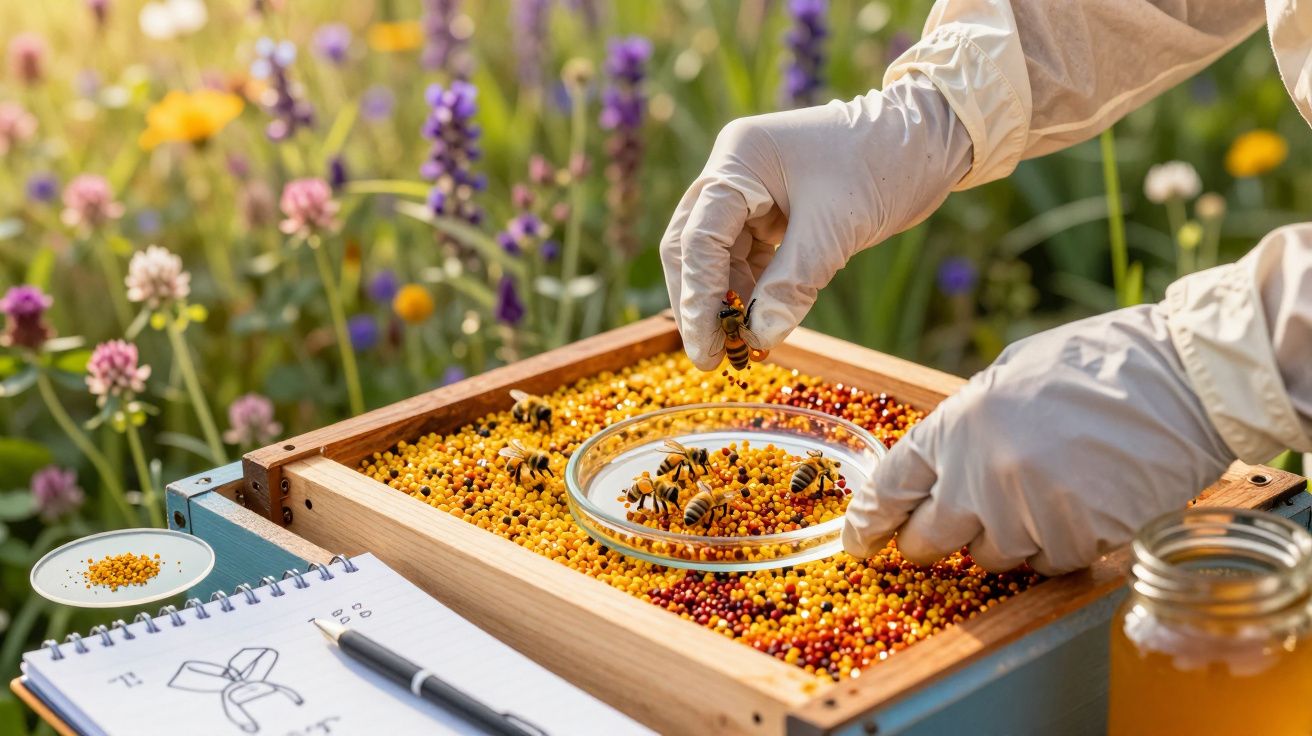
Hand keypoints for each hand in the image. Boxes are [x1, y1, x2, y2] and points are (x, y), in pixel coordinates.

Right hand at [660, 75, 971, 369]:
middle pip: (693, 245)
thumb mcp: (836, 230)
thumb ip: (791, 284)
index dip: (697, 296)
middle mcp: (733, 170)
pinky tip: (760, 323)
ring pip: (717, 256)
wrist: (929, 140)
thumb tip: (757, 337)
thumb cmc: (884, 166)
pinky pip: (746, 257)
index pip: (699, 235)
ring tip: (742, 347)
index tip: (706, 347)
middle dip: (700, 301)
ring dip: (727, 301)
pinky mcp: (770, 210)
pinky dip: (751, 291)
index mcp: (739, 158)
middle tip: (711, 356)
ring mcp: (749, 190)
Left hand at [841, 305, 1235, 575]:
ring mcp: (1028, 511)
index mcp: (956, 425)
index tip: (861, 541)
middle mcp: (980, 474)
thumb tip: (941, 469)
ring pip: (991, 558)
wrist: (1182, 377)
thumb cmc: (1096, 365)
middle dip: (929, 541)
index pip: (891, 487)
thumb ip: (966, 426)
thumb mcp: (1008, 378)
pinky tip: (1082, 506)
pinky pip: (1047, 564)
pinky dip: (1058, 546)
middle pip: (928, 539)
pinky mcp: (1076, 539)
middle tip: (945, 534)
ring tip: (1043, 494)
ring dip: (1006, 540)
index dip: (870, 521)